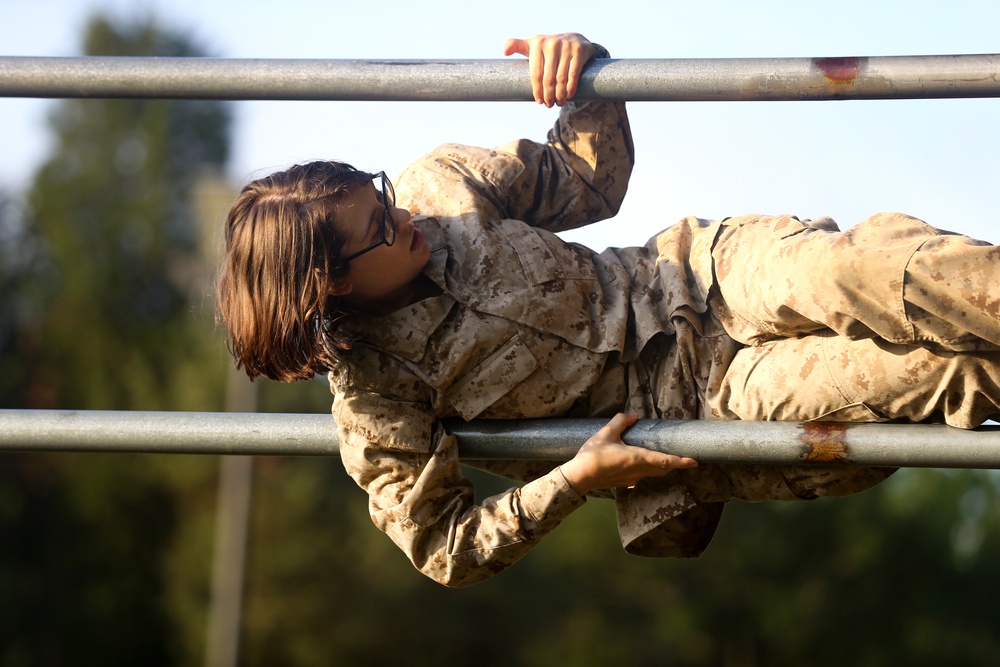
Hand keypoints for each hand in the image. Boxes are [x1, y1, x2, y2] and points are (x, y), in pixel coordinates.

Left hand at [502, 33, 596, 107]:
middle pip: (548, 78)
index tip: (539, 101)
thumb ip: (516, 45)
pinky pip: (573, 73)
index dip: (537, 90)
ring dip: (560, 95)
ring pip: (561, 78)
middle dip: (548, 95)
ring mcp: (566, 46)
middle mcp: (551, 43)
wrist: (575, 38)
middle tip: (549, 105)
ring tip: (559, 103)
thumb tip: (504, 51)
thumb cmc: (549, 47)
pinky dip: (571, 87)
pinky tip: (569, 95)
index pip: (535, 73)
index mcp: (537, 43)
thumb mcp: (533, 45)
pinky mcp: (579, 50)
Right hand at [560, 413, 698, 495]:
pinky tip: (635, 464)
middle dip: (673, 464)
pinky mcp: (624, 483)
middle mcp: (638, 471)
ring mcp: (631, 479)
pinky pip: (639, 476)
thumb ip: (621, 422)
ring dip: (659, 467)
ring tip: (662, 458)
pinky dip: (644, 470)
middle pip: (662, 469)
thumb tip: (632, 415)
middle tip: (682, 457)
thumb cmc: (593, 455)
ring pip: (652, 474)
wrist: (579, 476)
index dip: (681, 461)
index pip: (665, 461)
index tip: (694, 462)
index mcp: (637, 458)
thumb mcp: (606, 433)